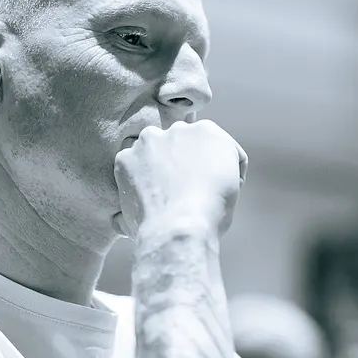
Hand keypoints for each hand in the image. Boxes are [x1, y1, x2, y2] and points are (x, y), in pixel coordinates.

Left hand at [113, 120, 248, 237]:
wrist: (180, 228)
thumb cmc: (212, 210)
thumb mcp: (232, 182)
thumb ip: (216, 165)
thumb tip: (202, 172)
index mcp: (208, 131)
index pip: (210, 144)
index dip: (210, 165)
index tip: (207, 183)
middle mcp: (177, 128)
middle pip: (179, 143)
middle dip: (180, 160)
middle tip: (182, 189)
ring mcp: (148, 142)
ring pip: (151, 152)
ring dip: (154, 166)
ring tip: (161, 195)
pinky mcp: (125, 158)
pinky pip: (129, 167)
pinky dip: (133, 181)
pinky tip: (145, 200)